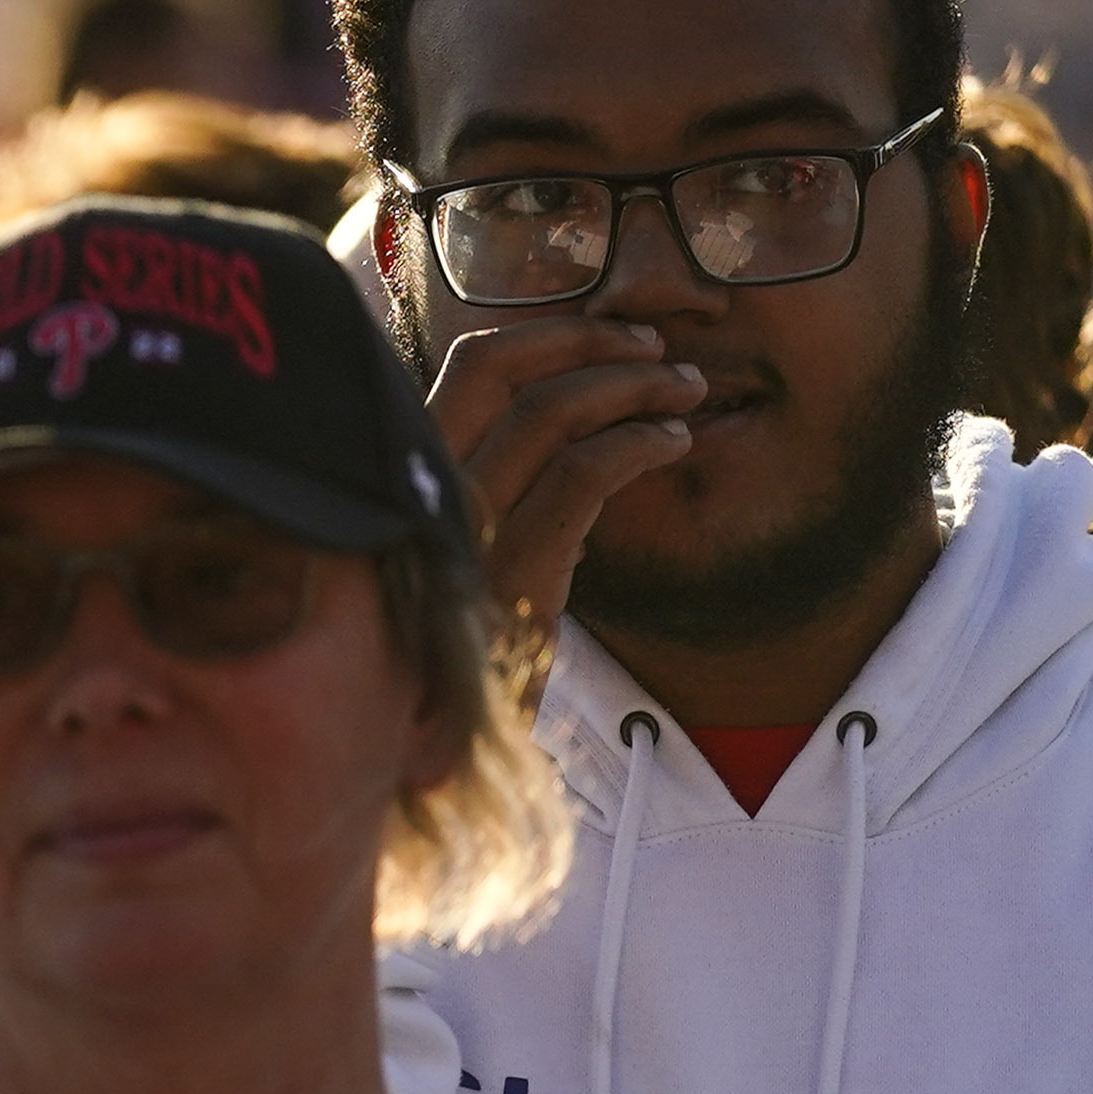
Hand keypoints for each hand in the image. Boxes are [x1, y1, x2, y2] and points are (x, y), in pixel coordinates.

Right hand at [424, 310, 706, 641]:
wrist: (434, 758)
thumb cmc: (458, 654)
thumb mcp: (463, 554)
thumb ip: (490, 489)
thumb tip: (561, 426)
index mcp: (406, 477)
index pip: (467, 366)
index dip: (546, 336)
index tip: (609, 337)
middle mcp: (421, 489)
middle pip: (496, 367)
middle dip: (589, 338)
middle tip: (656, 347)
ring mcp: (463, 528)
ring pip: (551, 411)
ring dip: (634, 385)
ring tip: (686, 393)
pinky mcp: (515, 570)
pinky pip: (583, 475)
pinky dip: (640, 444)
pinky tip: (674, 446)